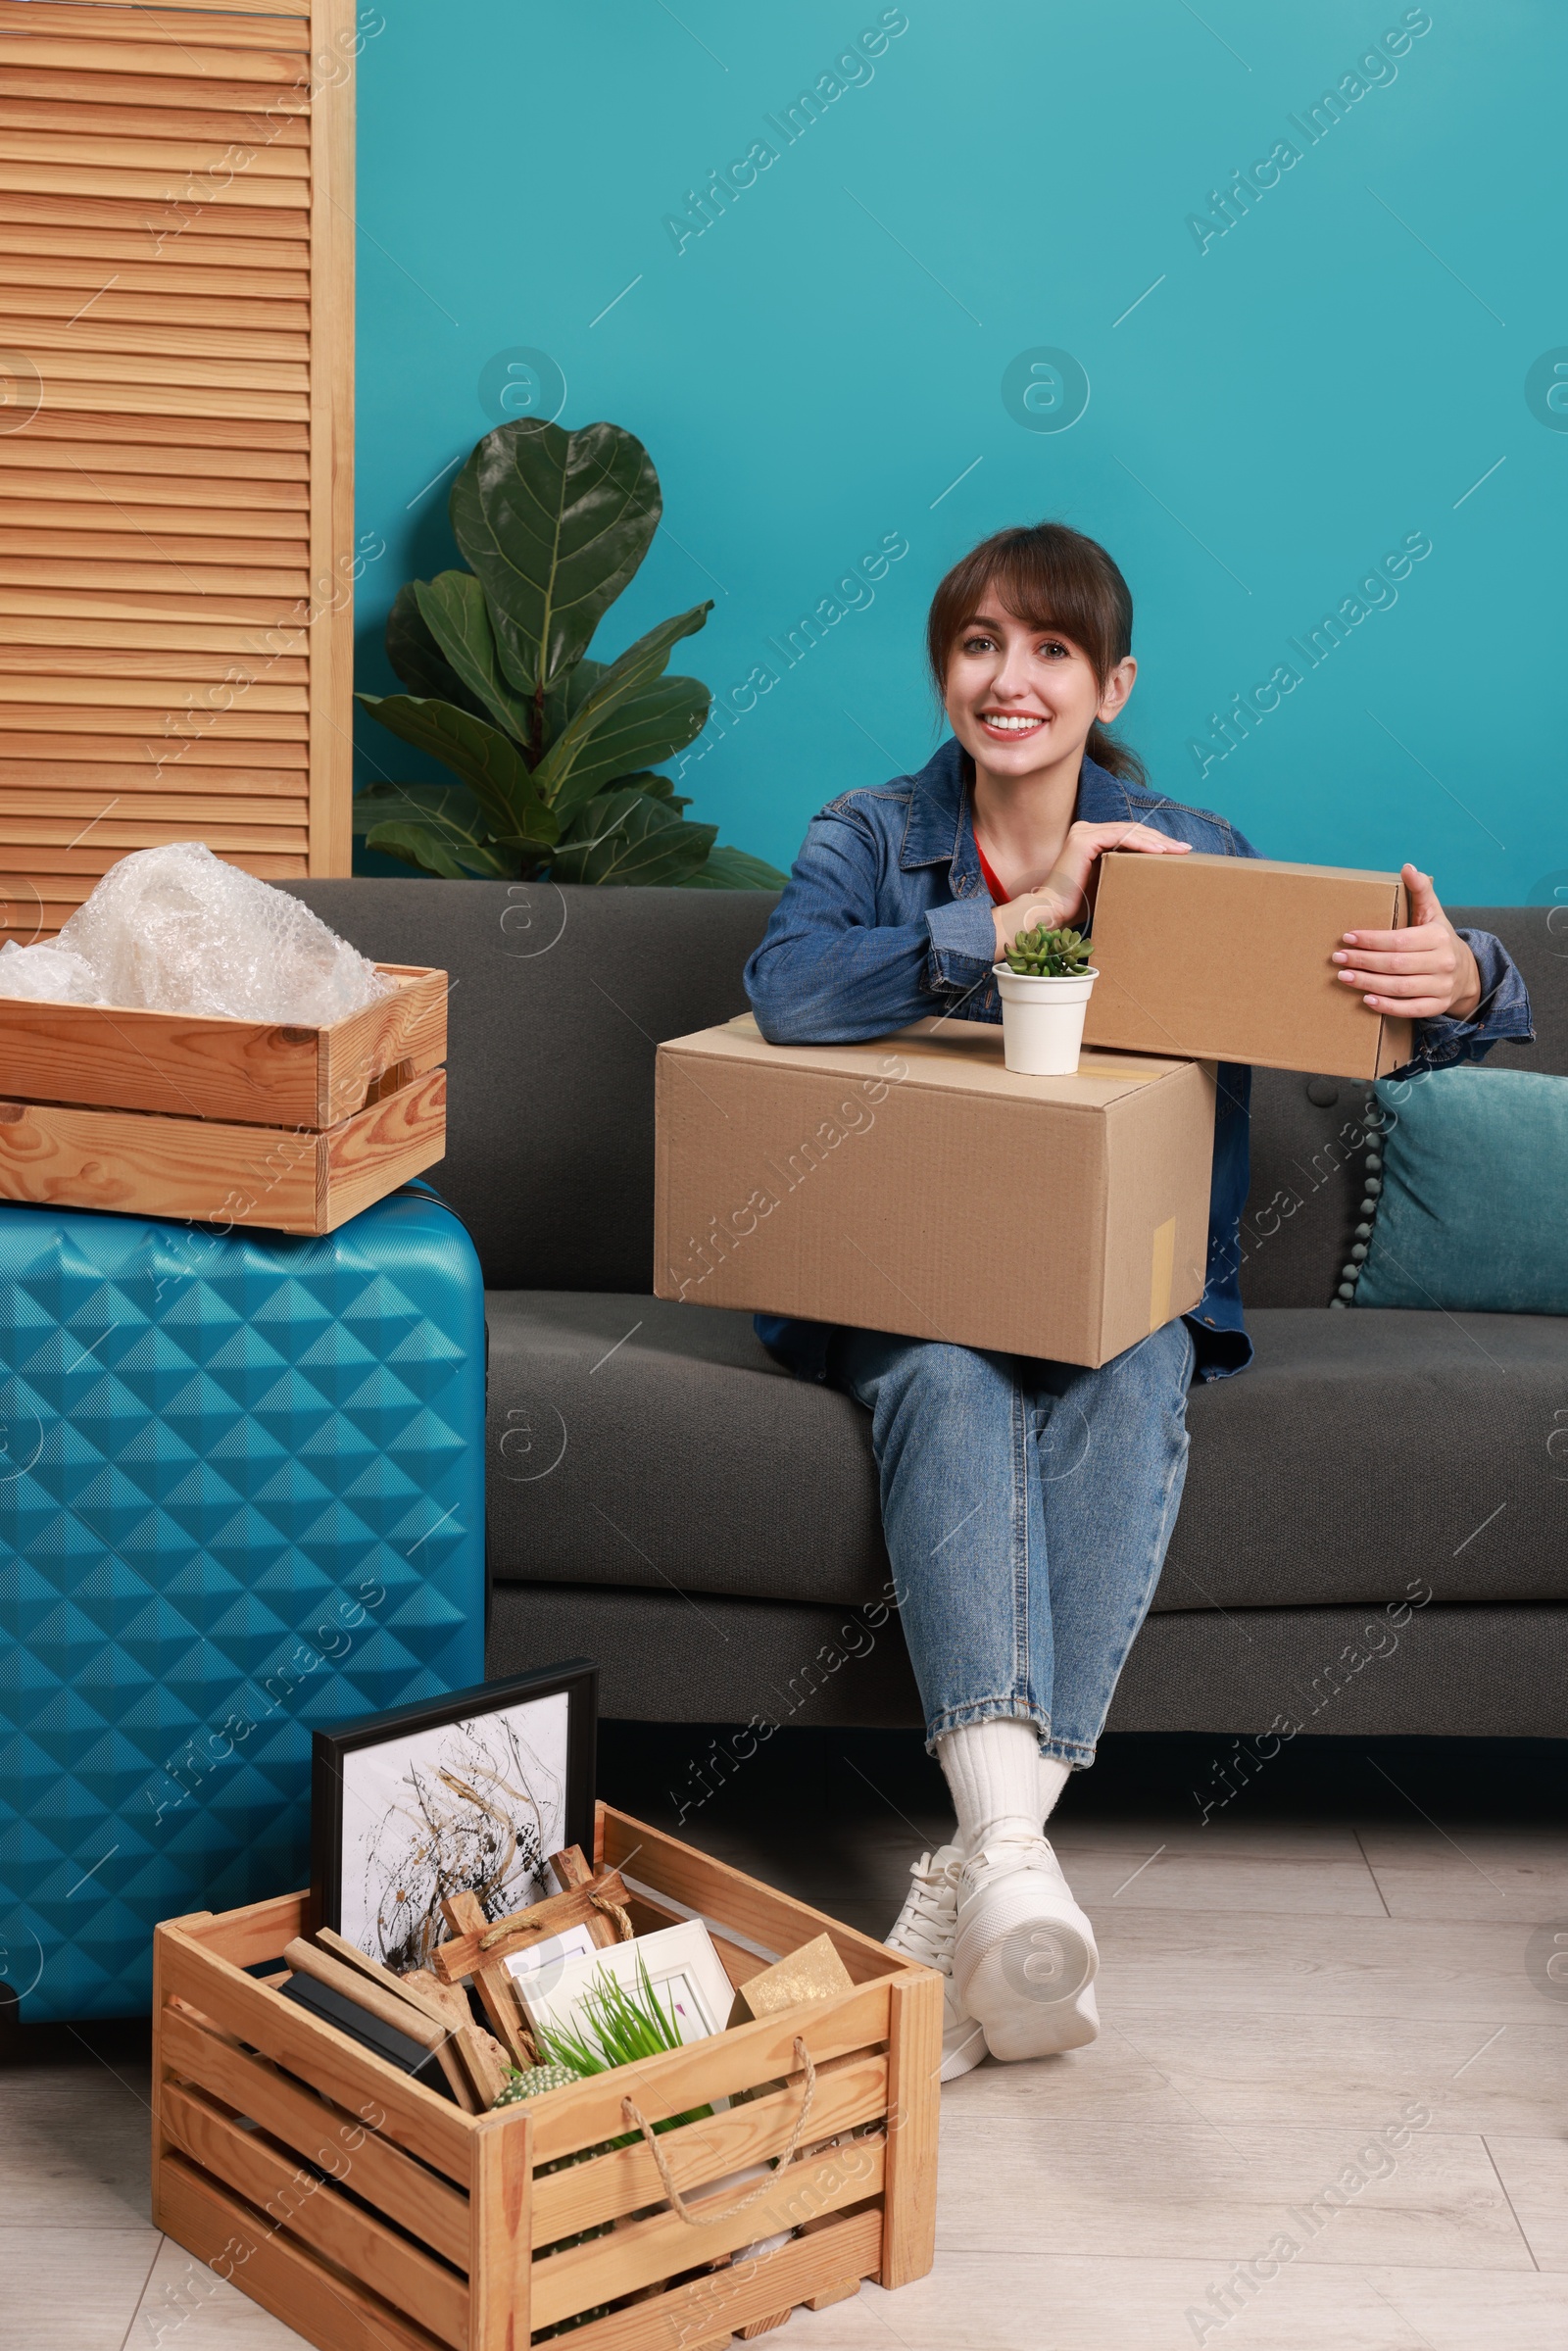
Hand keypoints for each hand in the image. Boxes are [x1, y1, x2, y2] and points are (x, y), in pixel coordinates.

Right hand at [990, 821, 1189, 958]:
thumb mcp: (1107, 883)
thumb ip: (1124, 871)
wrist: (1052, 913)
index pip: (1129, 835)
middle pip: (1132, 830)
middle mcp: (1086, 831)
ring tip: (1177, 851)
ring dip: (1156, 841)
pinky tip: (1159, 852)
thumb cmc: (1077, 905)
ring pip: (1129, 831)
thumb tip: (1154, 873)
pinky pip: (1120, 837)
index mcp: (1090, 839)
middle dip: (1161, 840)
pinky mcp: (1083, 839)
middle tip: (1185, 849)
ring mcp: (1084, 832)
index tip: (1177, 852)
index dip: (1154, 842)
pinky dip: (1141, 844)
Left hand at [1331, 864, 1481, 1019]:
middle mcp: (1443, 962)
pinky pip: (1411, 1009)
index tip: (1347, 937)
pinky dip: (1388, 1006)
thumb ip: (1420, 890)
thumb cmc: (1439, 939)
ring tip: (1344, 977)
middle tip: (1338, 959)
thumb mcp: (1433, 913)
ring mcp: (1442, 986)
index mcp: (1438, 937)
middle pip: (1396, 964)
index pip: (1399, 940)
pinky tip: (1367, 999)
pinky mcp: (1438, 1005)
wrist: (1467, 973)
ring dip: (1368, 983)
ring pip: (1400, 987)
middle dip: (1364, 961)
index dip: (1372, 940)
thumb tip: (1407, 867)